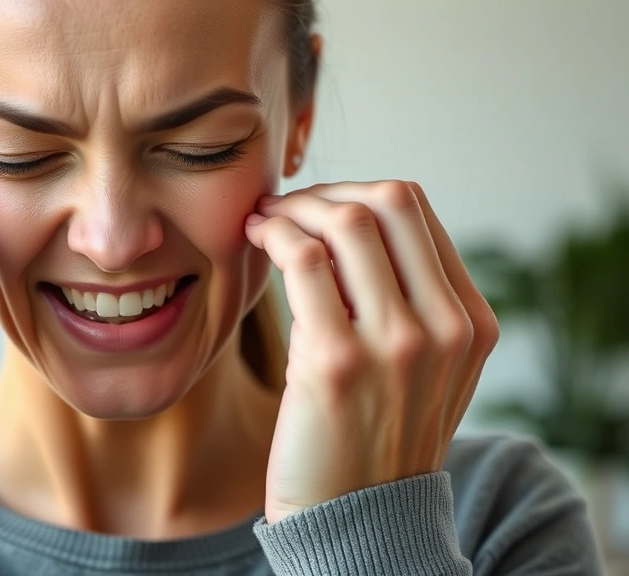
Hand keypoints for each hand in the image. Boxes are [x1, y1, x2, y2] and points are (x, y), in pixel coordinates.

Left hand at [244, 181, 498, 523]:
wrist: (356, 521)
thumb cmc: (372, 439)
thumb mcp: (422, 372)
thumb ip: (411, 305)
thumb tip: (347, 223)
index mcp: (470, 324)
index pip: (418, 214)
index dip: (356, 194)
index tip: (316, 206)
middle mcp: (445, 328)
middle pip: (389, 201)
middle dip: (326, 191)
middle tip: (285, 206)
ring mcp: (396, 343)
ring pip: (346, 222)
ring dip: (293, 209)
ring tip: (262, 221)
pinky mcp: (335, 360)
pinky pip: (303, 260)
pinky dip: (273, 235)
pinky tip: (254, 240)